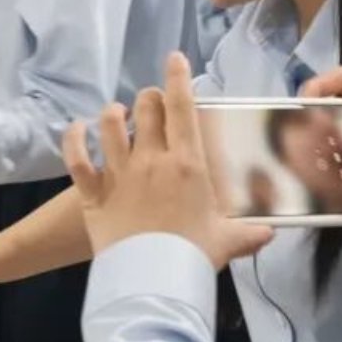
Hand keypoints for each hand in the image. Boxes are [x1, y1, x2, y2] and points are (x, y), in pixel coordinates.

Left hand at [62, 53, 271, 266]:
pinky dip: (73, 140)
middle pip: (147, 110)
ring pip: (110, 126)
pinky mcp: (93, 192)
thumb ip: (247, 234)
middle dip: (149, 98)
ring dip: (113, 114)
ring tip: (117, 114)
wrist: (152, 281)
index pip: (183, 108)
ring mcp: (119, 174)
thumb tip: (269, 234)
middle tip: (151, 102)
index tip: (174, 59)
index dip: (177, 78)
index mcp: (187, 164)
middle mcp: (151, 160)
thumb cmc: (192, 257)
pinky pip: (77, 158)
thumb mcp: (226, 242)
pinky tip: (75, 130)